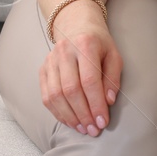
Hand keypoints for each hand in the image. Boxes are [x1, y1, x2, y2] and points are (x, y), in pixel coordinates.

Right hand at [39, 1, 121, 136]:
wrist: (76, 26)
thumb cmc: (99, 44)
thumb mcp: (114, 55)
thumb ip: (113, 78)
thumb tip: (108, 101)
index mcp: (85, 45)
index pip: (89, 80)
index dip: (96, 104)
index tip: (103, 121)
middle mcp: (64, 53)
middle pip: (70, 90)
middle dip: (83, 114)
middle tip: (93, 130)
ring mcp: (50, 61)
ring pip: (55, 95)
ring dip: (70, 116)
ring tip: (83, 128)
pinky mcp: (42, 70)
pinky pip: (46, 96)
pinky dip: (58, 112)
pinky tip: (70, 121)